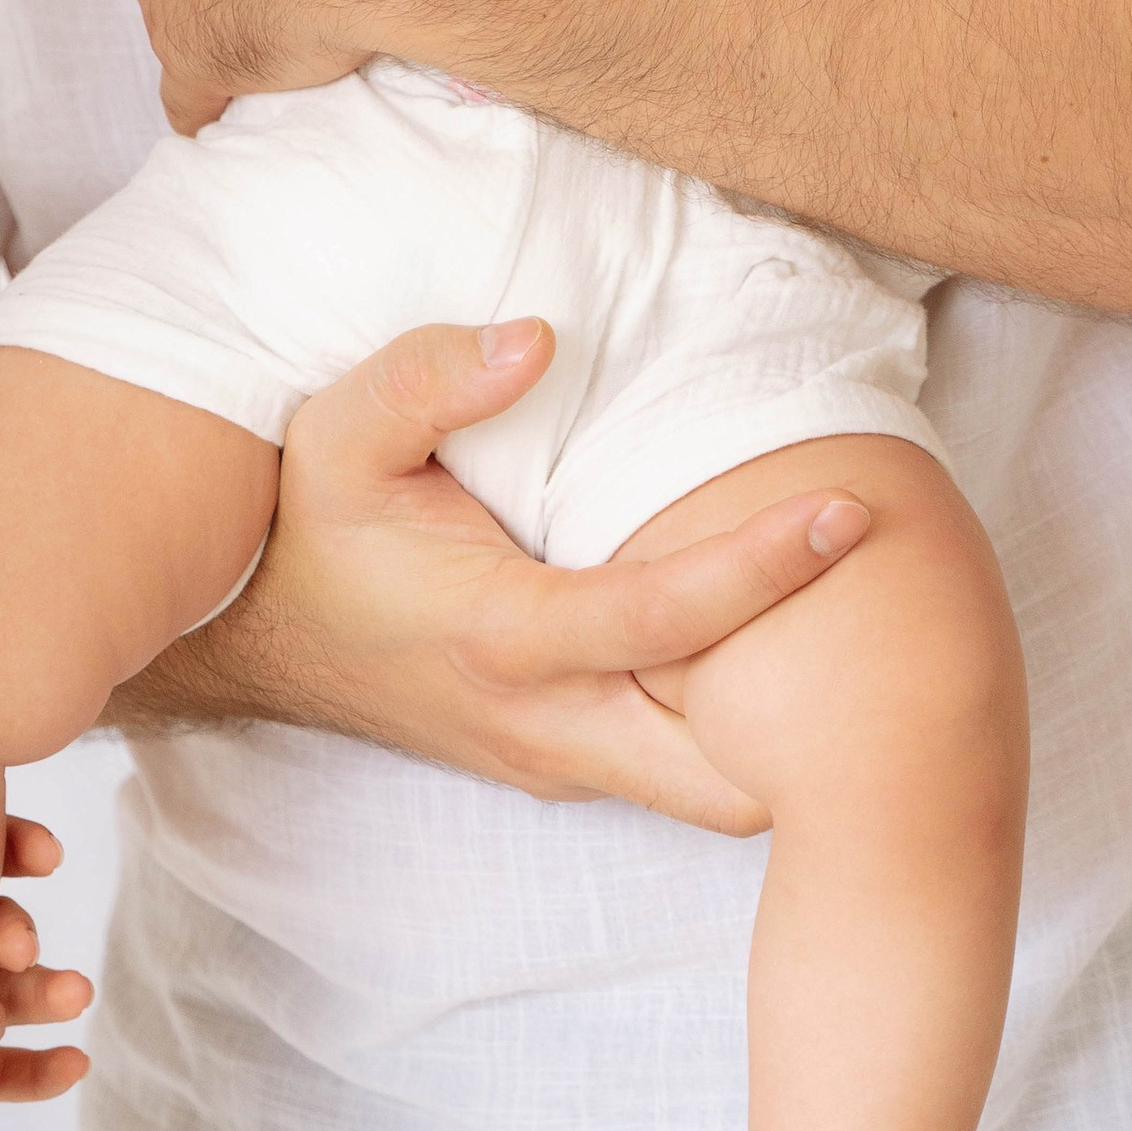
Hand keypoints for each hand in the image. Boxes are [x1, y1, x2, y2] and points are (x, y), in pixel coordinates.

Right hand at [182, 320, 869, 831]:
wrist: (243, 640)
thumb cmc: (306, 530)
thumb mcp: (337, 432)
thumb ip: (431, 377)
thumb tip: (538, 338)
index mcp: (505, 637)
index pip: (667, 618)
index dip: (767, 567)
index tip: (850, 513)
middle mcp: (545, 724)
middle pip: (726, 774)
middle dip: (811, 723)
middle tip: (889, 620)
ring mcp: (554, 759)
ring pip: (711, 792)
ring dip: (779, 733)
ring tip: (849, 629)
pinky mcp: (559, 765)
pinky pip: (675, 773)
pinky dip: (731, 733)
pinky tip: (766, 648)